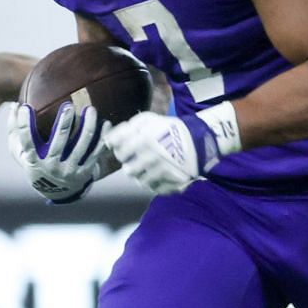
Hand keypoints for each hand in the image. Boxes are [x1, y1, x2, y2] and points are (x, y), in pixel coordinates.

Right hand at [7, 101, 102, 203]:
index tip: (25, 107)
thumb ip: (14, 129)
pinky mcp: (84, 173)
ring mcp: (68, 171)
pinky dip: (101, 138)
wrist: (56, 190)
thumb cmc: (35, 163)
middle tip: (68, 105)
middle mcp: (51, 167)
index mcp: (33, 160)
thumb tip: (14, 105)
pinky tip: (106, 123)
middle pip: (59, 142)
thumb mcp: (20, 151)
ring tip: (91, 110)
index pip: (26, 141)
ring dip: (88, 126)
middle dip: (64, 122)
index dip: (24, 124)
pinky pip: (95, 153)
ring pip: (81, 145)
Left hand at [104, 110, 219, 194]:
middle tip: (139, 159)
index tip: (126, 147)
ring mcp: (161, 173)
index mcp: (143, 139)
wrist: (198, 140)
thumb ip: (126, 128)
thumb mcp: (148, 119)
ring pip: (140, 181)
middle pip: (127, 170)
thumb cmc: (168, 128)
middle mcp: (150, 157)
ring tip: (151, 166)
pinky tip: (160, 174)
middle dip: (131, 164)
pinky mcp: (171, 184)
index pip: (117, 150)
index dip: (119, 149)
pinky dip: (156, 183)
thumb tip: (109, 140)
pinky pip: (154, 189)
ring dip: (143, 175)